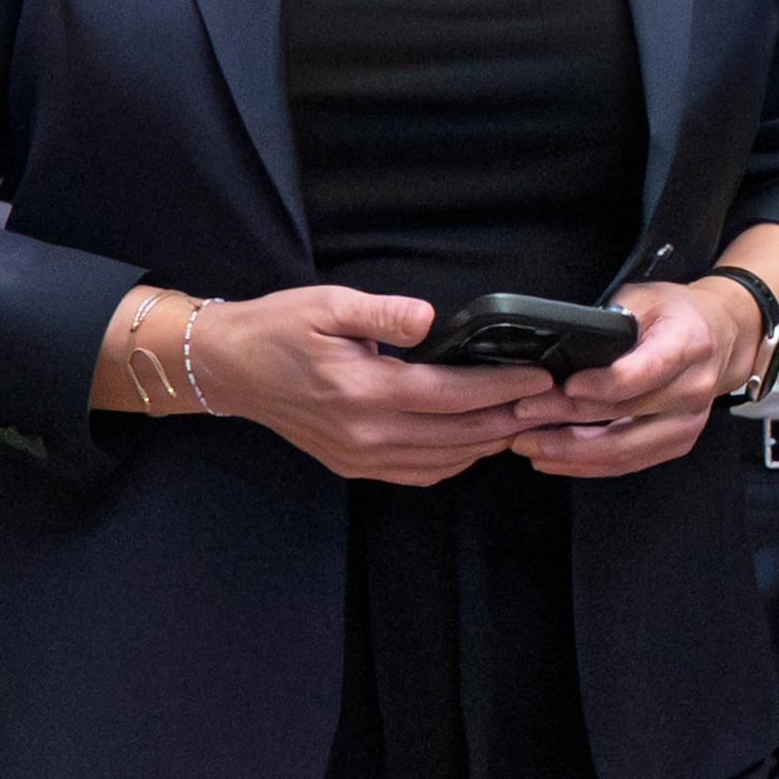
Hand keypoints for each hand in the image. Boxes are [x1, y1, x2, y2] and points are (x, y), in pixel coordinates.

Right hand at [192, 287, 553, 484]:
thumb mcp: (328, 304)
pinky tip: (476, 441)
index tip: (540, 377)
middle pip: (458, 435)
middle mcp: (364, 433)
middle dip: (510, 418)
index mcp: (363, 391)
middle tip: (550, 402)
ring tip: (524, 420)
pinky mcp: (353, 464)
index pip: (452, 395)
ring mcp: (359, 456)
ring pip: (444, 460)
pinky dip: (455, 461)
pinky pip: (418, 473)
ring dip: (488, 443)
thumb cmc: (278, 329)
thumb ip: (383, 314)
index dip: (502, 388)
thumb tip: (427, 318)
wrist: (228, 368)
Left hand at [507, 277, 752, 477]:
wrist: (725, 337)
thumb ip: (610, 319)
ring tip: (528, 443)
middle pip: (623, 414)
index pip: (643, 372)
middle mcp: (693, 388)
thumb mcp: (646, 297)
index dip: (601, 384)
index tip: (563, 386)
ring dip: (570, 451)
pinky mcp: (678, 443)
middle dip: (564, 418)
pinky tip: (554, 459)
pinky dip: (587, 464)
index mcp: (688, 344)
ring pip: (623, 449)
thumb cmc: (679, 315)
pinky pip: (628, 462)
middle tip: (521, 415)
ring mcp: (688, 421)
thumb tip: (561, 342)